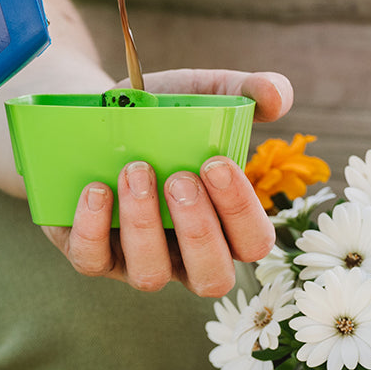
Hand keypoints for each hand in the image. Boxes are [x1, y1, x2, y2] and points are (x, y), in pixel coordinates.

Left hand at [42, 69, 292, 294]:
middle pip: (211, 278)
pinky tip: (97, 188)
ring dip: (144, 224)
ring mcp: (137, 260)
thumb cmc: (162, 116)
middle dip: (198, 230)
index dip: (241, 212)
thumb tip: (278, 96)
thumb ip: (246, 91)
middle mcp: (185, 256)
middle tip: (180, 178)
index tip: (217, 164)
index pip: (252, 243)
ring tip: (135, 171)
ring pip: (150, 275)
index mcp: (224, 226)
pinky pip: (92, 261)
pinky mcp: (93, 255)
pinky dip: (93, 228)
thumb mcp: (203, 95)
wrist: (99, 116)